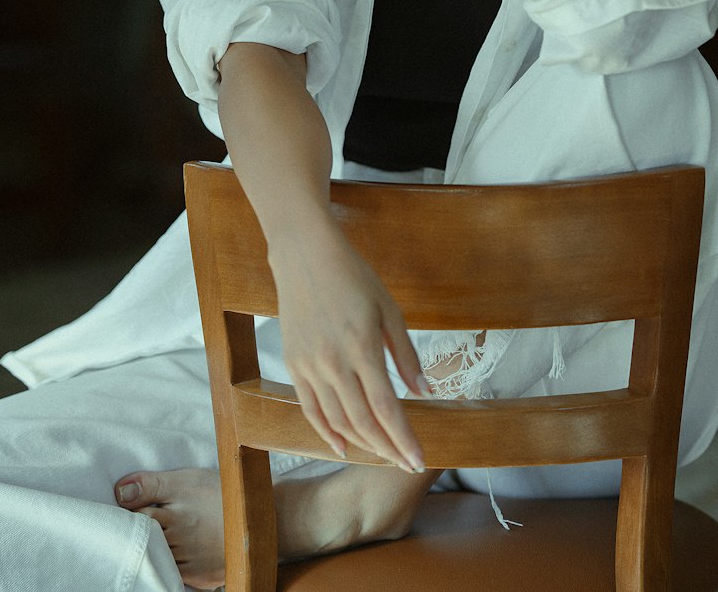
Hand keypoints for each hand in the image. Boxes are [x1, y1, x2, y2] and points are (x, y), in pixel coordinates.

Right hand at [268, 218, 429, 472]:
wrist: (304, 254)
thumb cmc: (353, 276)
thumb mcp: (388, 309)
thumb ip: (406, 354)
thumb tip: (424, 393)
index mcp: (362, 347)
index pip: (387, 408)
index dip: (404, 439)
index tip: (419, 459)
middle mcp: (333, 362)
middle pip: (363, 421)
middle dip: (387, 448)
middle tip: (405, 462)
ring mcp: (309, 366)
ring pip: (337, 420)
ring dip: (362, 443)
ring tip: (382, 453)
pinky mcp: (294, 364)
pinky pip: (310, 408)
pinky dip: (327, 431)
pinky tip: (343, 445)